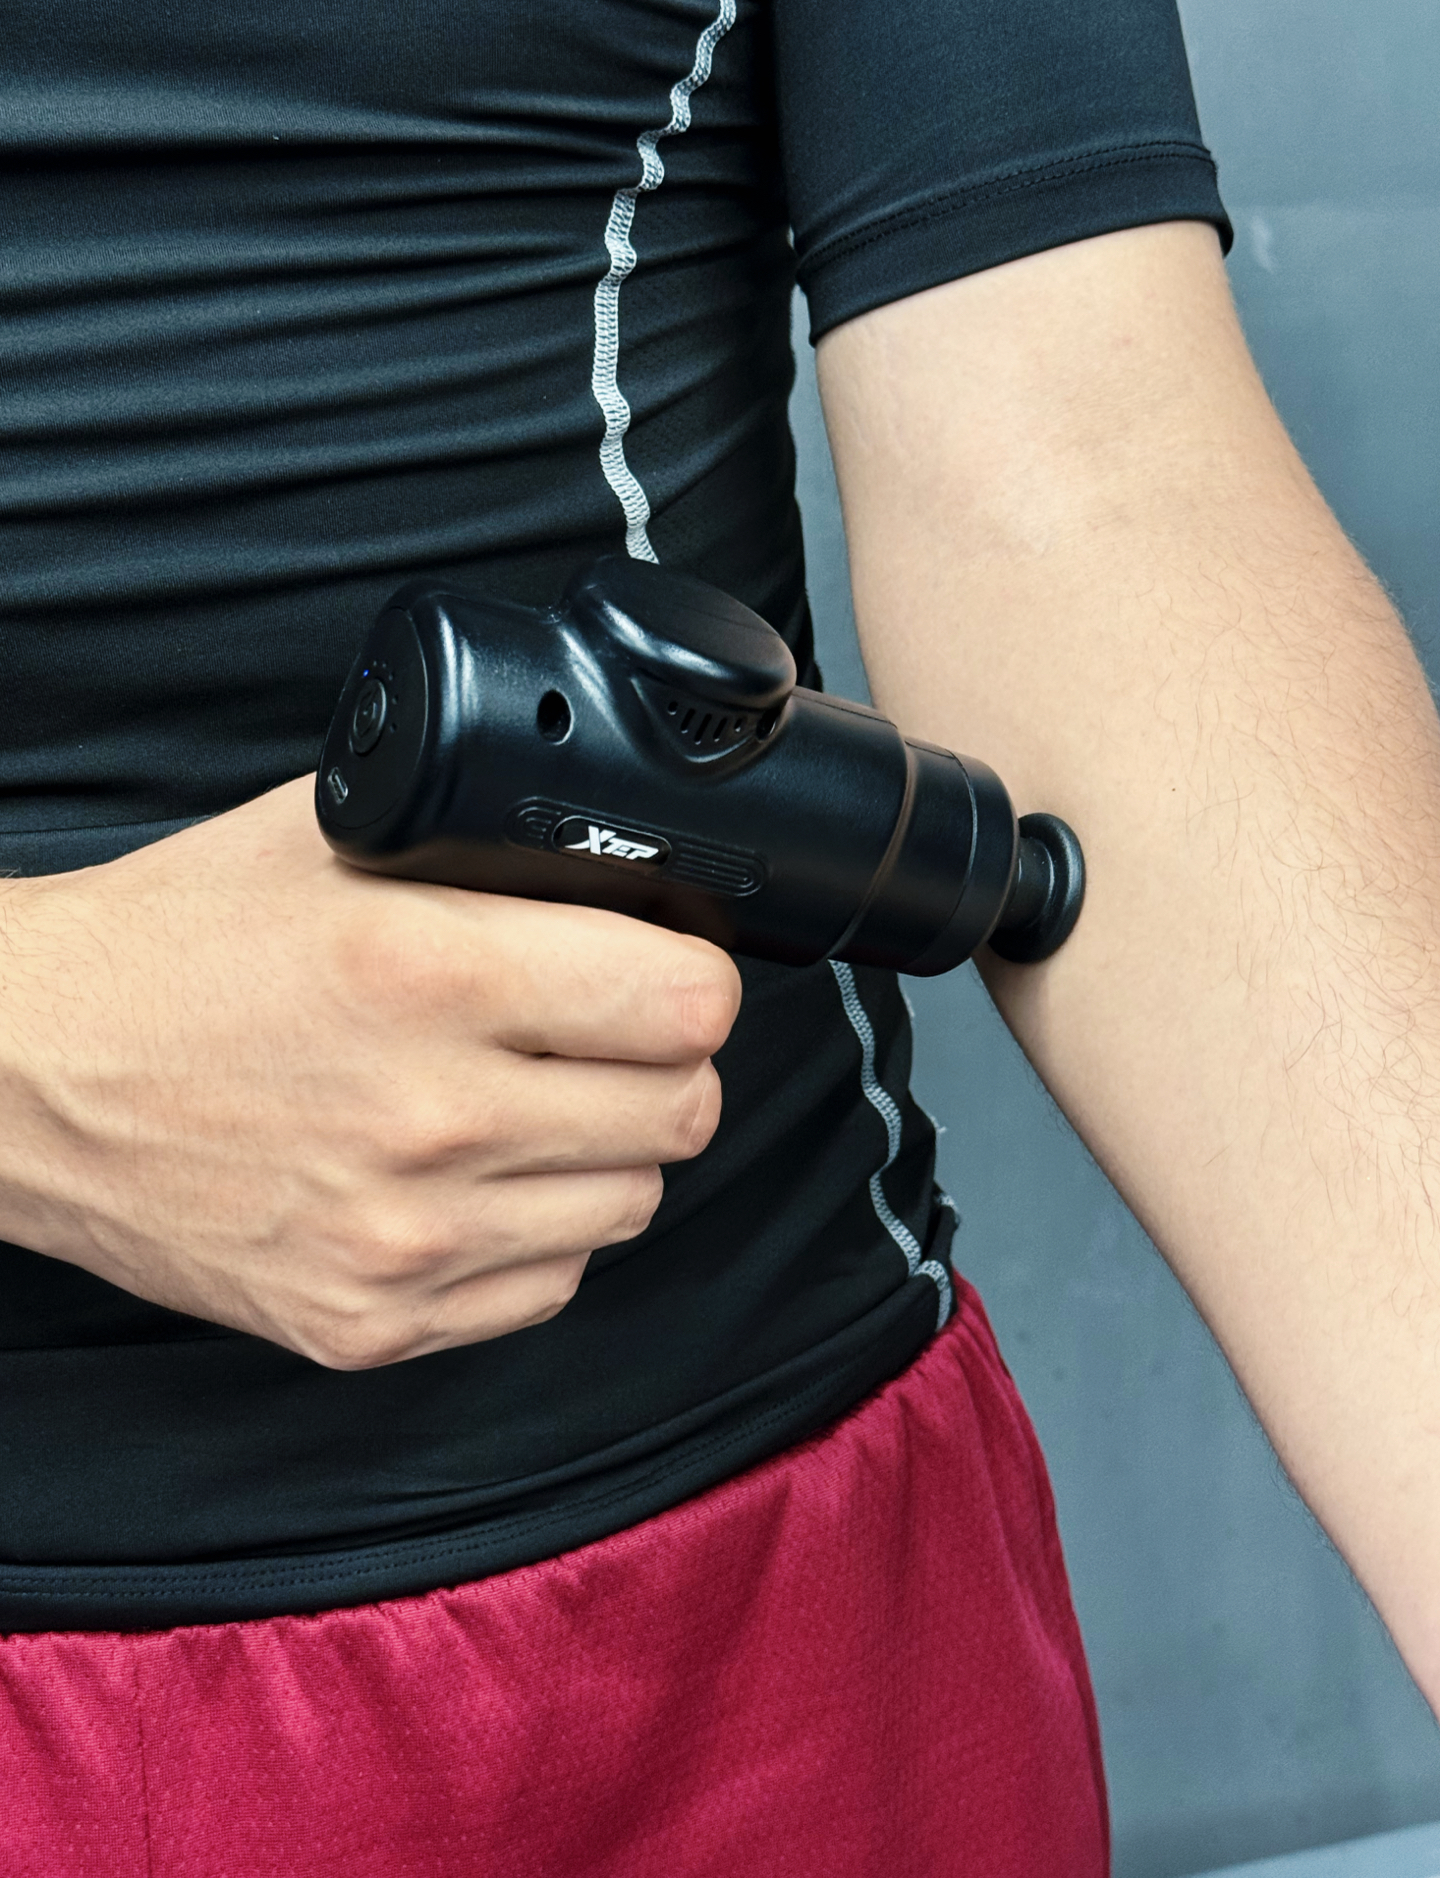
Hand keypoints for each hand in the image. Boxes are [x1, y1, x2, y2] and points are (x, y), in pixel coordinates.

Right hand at [0, 777, 739, 1367]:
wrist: (23, 1076)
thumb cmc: (171, 948)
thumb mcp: (330, 840)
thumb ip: (484, 847)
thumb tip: (618, 868)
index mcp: (426, 973)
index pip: (684, 1002)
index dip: (692, 977)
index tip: (667, 970)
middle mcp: (429, 1118)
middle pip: (681, 1112)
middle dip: (665, 1062)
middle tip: (611, 1034)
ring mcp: (402, 1238)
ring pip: (630, 1204)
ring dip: (606, 1150)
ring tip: (533, 1103)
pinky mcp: (370, 1321)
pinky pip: (548, 1286)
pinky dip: (539, 1232)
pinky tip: (480, 1180)